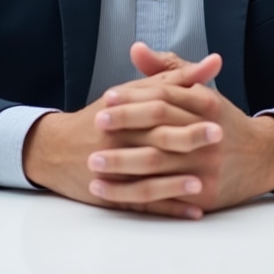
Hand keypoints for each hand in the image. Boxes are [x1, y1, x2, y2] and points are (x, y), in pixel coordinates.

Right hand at [22, 51, 223, 218]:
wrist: (56, 149)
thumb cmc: (105, 115)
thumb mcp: (135, 90)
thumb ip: (175, 77)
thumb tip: (215, 62)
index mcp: (125, 110)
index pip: (157, 107)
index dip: (186, 108)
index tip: (217, 111)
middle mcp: (118, 139)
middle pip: (154, 140)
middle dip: (187, 139)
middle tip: (218, 139)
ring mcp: (114, 170)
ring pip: (147, 177)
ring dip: (176, 182)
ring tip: (202, 183)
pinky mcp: (112, 194)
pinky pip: (142, 204)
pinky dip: (169, 209)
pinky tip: (193, 210)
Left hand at [85, 44, 273, 214]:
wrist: (263, 157)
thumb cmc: (221, 120)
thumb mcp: (200, 90)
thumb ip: (167, 70)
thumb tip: (135, 49)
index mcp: (206, 104)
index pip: (163, 98)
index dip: (133, 97)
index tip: (106, 98)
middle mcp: (207, 135)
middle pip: (159, 130)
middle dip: (124, 128)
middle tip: (95, 126)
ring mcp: (206, 167)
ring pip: (158, 166)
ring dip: (122, 166)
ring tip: (94, 163)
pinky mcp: (204, 194)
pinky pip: (162, 197)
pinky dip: (134, 196)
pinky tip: (109, 192)